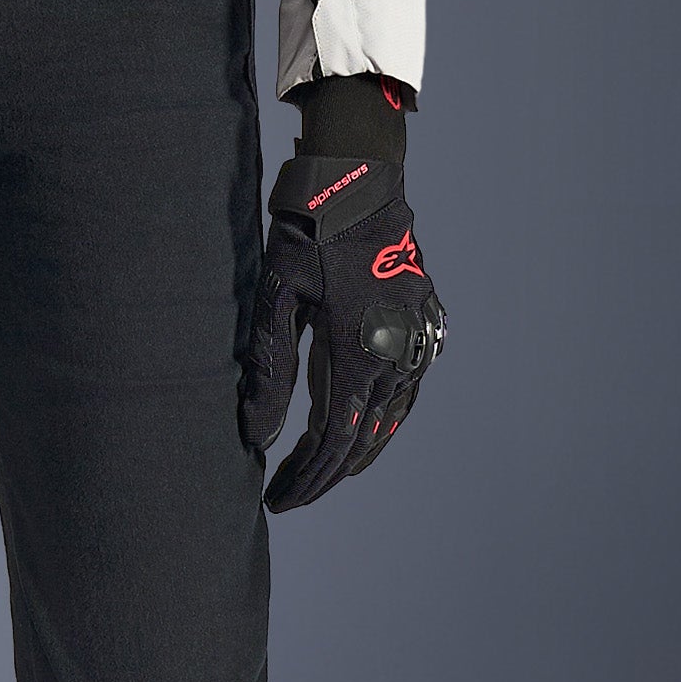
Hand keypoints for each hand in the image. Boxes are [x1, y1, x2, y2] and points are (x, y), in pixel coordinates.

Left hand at [240, 154, 443, 511]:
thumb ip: (269, 370)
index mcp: (359, 353)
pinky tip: (364, 432)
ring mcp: (416, 344)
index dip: (305, 478)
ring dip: (355, 455)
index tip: (276, 500)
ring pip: (389, 422)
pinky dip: (383, 424)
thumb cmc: (310, 233)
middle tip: (286, 494)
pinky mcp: (424, 329)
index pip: (334, 441)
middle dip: (322, 475)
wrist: (360, 181)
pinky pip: (406, 394)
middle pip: (362, 441)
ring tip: (319, 475)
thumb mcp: (278, 296)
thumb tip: (256, 436)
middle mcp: (397, 357)